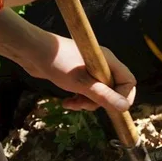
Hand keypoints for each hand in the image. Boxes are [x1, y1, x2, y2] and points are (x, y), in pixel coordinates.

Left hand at [20, 34, 135, 112]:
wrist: (32, 52)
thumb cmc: (59, 64)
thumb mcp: (82, 83)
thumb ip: (104, 96)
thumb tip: (125, 108)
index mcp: (107, 62)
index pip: (128, 81)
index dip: (124, 96)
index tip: (112, 108)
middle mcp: (101, 64)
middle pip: (113, 90)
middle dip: (99, 102)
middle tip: (83, 105)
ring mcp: (89, 69)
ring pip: (97, 93)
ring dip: (86, 103)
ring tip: (71, 104)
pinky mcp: (77, 74)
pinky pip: (86, 91)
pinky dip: (79, 99)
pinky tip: (66, 102)